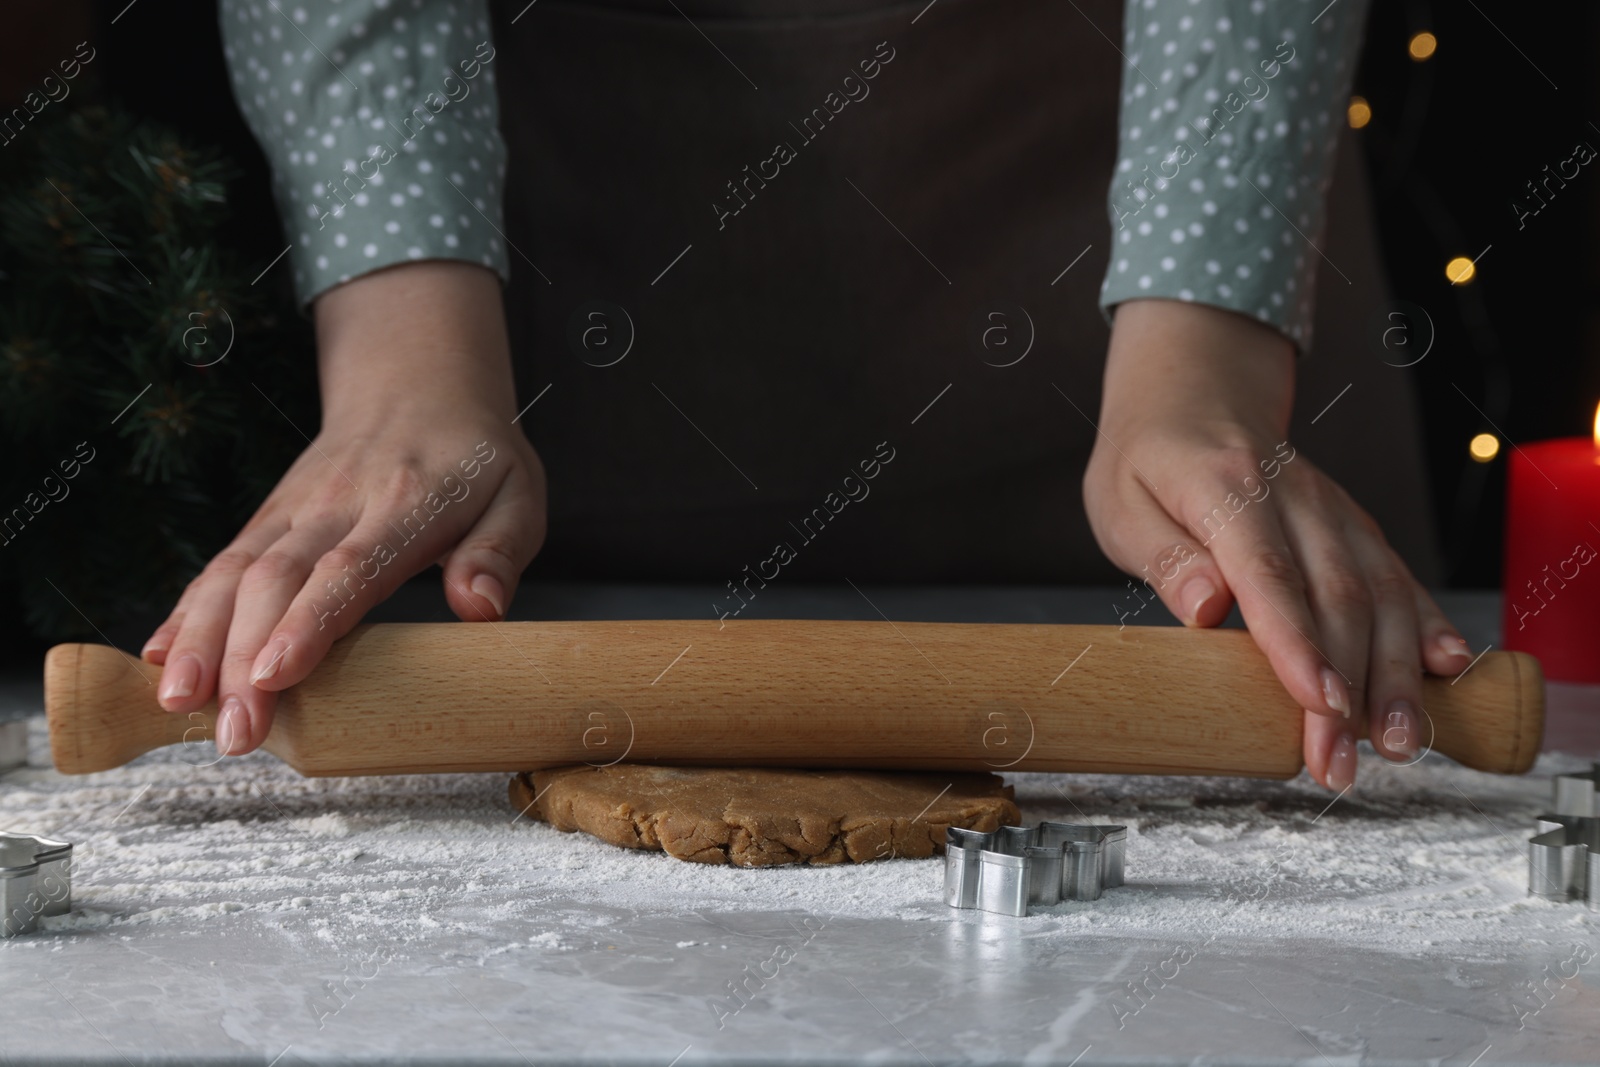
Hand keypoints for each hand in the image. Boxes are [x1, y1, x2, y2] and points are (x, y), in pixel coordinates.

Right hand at [139, 261, 546, 755]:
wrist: (419, 386)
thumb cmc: (476, 458)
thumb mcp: (518, 497)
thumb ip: (499, 552)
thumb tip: (479, 607)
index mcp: (405, 504)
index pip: (350, 567)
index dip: (309, 622)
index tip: (277, 675)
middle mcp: (336, 504)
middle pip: (277, 580)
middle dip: (244, 659)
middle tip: (234, 734)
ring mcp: (294, 509)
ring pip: (235, 572)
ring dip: (202, 639)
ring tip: (177, 702)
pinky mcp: (269, 517)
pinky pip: (221, 563)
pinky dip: (188, 610)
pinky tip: (161, 658)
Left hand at [1084, 299, 1472, 790]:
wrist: (1196, 394)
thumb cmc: (1150, 460)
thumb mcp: (1120, 502)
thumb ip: (1163, 555)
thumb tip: (1205, 608)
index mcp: (1226, 487)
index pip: (1268, 572)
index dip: (1296, 643)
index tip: (1318, 704)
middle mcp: (1295, 497)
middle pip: (1334, 598)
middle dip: (1347, 689)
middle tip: (1338, 764)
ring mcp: (1334, 512)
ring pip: (1380, 593)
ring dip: (1396, 674)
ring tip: (1398, 744)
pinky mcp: (1354, 528)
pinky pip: (1398, 577)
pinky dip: (1426, 625)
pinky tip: (1449, 672)